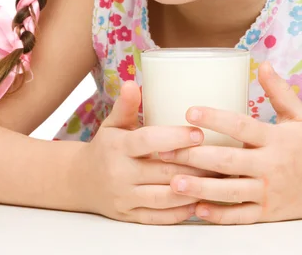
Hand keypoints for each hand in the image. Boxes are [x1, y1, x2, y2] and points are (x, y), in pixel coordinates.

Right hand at [76, 80, 221, 224]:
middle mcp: (119, 174)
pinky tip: (199, 201)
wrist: (81, 181)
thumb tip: (132, 83)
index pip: (148, 141)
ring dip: (192, 190)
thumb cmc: (105, 147)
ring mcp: (124, 198)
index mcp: (116, 147)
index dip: (175, 137)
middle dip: (194, 165)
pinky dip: (180, 212)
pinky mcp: (129, 217)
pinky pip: (159, 217)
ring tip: (216, 180)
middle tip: (221, 158)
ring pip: (164, 197)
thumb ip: (125, 106)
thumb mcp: (112, 124)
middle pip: (162, 170)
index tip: (200, 133)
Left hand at [159, 61, 301, 224]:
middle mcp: (271, 166)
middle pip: (228, 161)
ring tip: (173, 182)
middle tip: (164, 151)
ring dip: (200, 188)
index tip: (189, 111)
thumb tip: (262, 63)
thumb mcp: (301, 115)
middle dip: (194, 156)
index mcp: (277, 139)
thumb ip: (279, 91)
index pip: (241, 126)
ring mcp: (270, 193)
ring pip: (230, 192)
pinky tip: (196, 209)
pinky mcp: (270, 213)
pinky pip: (241, 216)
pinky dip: (219, 215)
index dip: (215, 118)